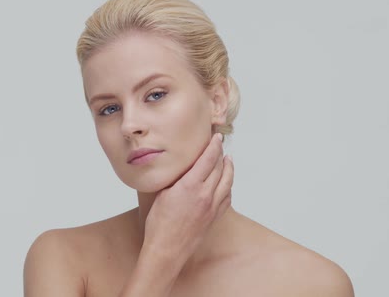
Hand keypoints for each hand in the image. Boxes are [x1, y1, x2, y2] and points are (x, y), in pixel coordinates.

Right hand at [142, 133, 233, 261]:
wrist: (167, 249)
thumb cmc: (159, 224)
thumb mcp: (163, 193)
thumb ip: (176, 178)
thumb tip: (182, 166)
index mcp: (190, 186)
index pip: (208, 159)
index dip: (214, 146)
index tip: (217, 137)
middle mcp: (205, 195)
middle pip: (220, 168)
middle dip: (221, 154)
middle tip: (220, 145)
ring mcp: (212, 207)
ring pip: (228, 182)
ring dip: (229, 169)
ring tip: (228, 160)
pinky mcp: (215, 217)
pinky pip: (227, 197)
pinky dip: (228, 186)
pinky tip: (226, 183)